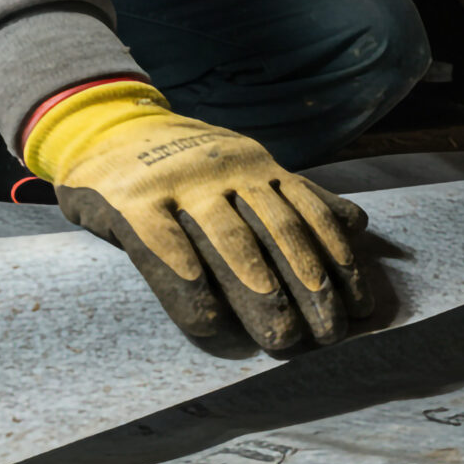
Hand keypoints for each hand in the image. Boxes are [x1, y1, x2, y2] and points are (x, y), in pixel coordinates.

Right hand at [23, 81, 370, 350]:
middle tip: (329, 335)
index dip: (339, 262)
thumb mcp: (244, 165)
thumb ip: (297, 195)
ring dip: (262, 295)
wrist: (103, 124)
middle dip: (310, 287)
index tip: (360, 307)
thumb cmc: (182, 160)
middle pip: (278, 233)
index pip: (309, 216)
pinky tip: (212, 323)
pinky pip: (166, 249)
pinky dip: (191, 288)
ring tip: (283, 339)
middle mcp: (225, 170)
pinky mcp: (131, 202)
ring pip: (230, 244)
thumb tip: (358, 224)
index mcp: (255, 165)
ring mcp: (178, 183)